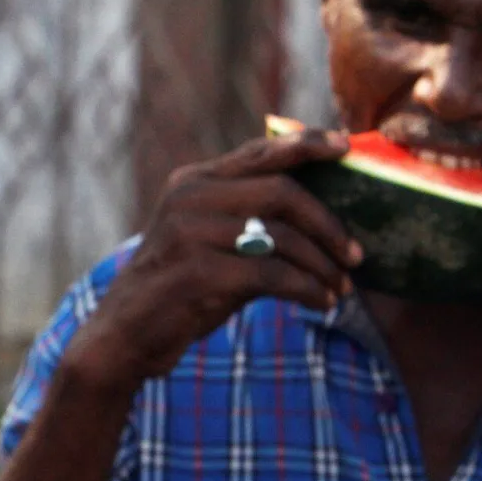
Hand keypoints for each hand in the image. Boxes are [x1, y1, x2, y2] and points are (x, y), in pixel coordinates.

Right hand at [65, 129, 364, 392]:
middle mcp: (190, 198)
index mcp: (194, 182)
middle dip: (328, 223)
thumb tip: (322, 217)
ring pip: (282, 237)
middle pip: (281, 192)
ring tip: (342, 287)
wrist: (125, 335)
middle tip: (356, 254)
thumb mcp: (207, 241)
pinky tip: (322, 303)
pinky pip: (272, 275)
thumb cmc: (179, 289)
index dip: (308, 145)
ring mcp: (191, 233)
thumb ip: (250, 219)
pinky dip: (307, 290)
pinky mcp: (198, 272)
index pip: (260, 151)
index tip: (347, 146)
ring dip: (322, 265)